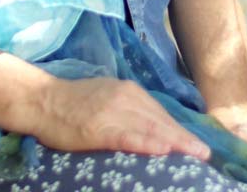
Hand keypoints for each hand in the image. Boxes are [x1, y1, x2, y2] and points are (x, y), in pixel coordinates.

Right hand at [33, 76, 210, 159]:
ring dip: (175, 143)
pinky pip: (128, 136)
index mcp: (129, 91)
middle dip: (184, 139)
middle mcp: (126, 98)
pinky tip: (162, 150)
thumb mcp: (106, 97)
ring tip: (194, 155)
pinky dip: (147, 143)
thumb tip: (151, 128)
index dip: (180, 130)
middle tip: (205, 154)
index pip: (161, 114)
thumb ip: (129, 109)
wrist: (41, 100)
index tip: (198, 144)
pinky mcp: (99, 128)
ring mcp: (113, 112)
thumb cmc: (72, 103)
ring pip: (151, 128)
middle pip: (161, 121)